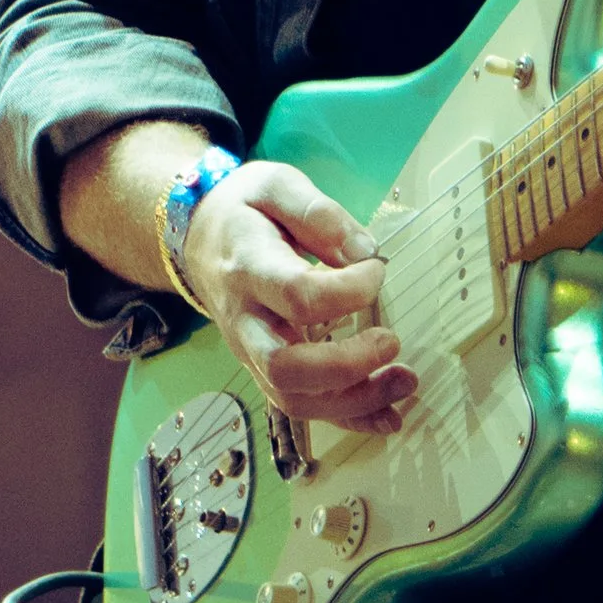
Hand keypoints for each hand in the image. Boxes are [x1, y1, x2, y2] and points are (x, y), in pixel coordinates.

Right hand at [183, 158, 415, 436]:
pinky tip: (388, 416)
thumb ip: (320, 214)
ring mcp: (251, 352)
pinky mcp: (265, 368)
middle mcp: (245, 320)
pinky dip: (347, 416)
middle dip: (347, 366)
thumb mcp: (276, 186)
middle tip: (392, 342)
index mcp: (249, 267)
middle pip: (286, 367)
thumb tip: (366, 251)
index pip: (296, 294)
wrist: (198, 239)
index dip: (348, 290)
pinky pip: (301, 405)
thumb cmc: (243, 211)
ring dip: (354, 401)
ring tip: (404, 382)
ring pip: (293, 398)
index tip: (377, 269)